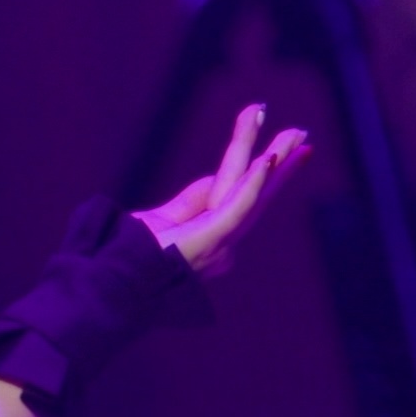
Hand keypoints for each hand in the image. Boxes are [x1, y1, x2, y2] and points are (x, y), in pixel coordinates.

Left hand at [132, 103, 309, 275]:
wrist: (114, 282)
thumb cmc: (132, 258)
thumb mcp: (164, 221)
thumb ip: (189, 203)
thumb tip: (213, 178)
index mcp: (215, 240)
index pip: (243, 199)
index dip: (260, 174)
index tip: (275, 150)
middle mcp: (224, 244)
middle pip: (257, 195)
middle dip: (281, 163)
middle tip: (301, 134)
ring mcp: (219, 244)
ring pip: (251, 193)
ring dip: (272, 160)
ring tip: (293, 135)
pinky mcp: (210, 240)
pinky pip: (237, 208)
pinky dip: (253, 183)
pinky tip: (267, 160)